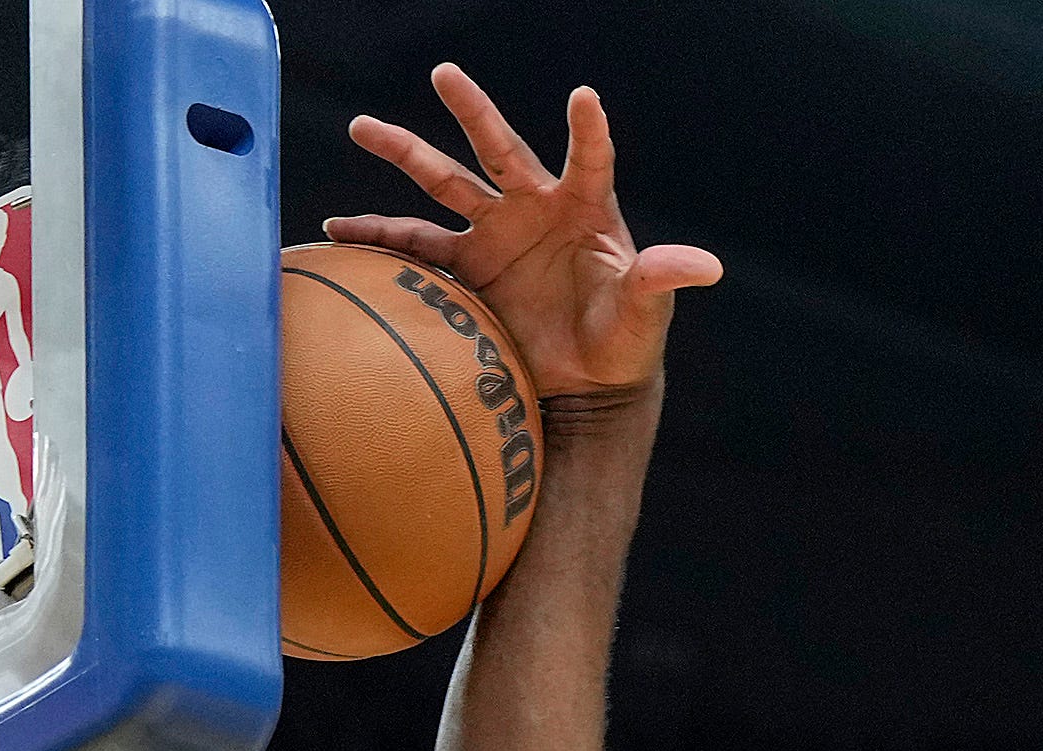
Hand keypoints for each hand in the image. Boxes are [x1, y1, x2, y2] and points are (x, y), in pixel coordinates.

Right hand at [327, 65, 721, 398]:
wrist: (585, 385)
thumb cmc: (624, 343)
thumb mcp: (645, 314)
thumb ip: (662, 281)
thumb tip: (705, 266)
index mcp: (584, 209)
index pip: (590, 159)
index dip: (589, 132)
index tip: (584, 97)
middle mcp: (533, 209)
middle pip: (496, 148)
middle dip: (471, 110)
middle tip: (444, 73)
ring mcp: (494, 235)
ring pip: (443, 184)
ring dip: (405, 154)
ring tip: (363, 127)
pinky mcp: (466, 269)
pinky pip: (414, 246)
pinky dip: (377, 238)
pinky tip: (337, 231)